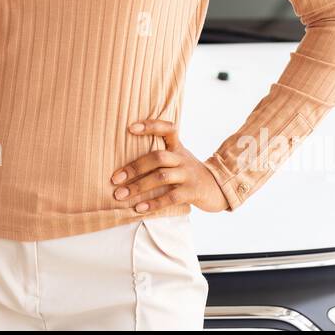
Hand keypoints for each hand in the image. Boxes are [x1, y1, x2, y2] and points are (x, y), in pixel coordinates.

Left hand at [109, 119, 229, 213]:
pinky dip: (153, 203)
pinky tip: (139, 208)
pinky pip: (171, 197)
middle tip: (115, 179)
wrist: (219, 188)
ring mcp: (188, 175)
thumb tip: (126, 164)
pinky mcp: (193, 192)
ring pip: (161, 177)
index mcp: (178, 148)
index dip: (151, 126)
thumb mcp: (178, 159)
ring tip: (120, 195)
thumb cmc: (189, 173)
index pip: (168, 129)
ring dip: (138, 187)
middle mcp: (183, 158)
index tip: (131, 128)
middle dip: (134, 168)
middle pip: (157, 157)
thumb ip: (160, 156)